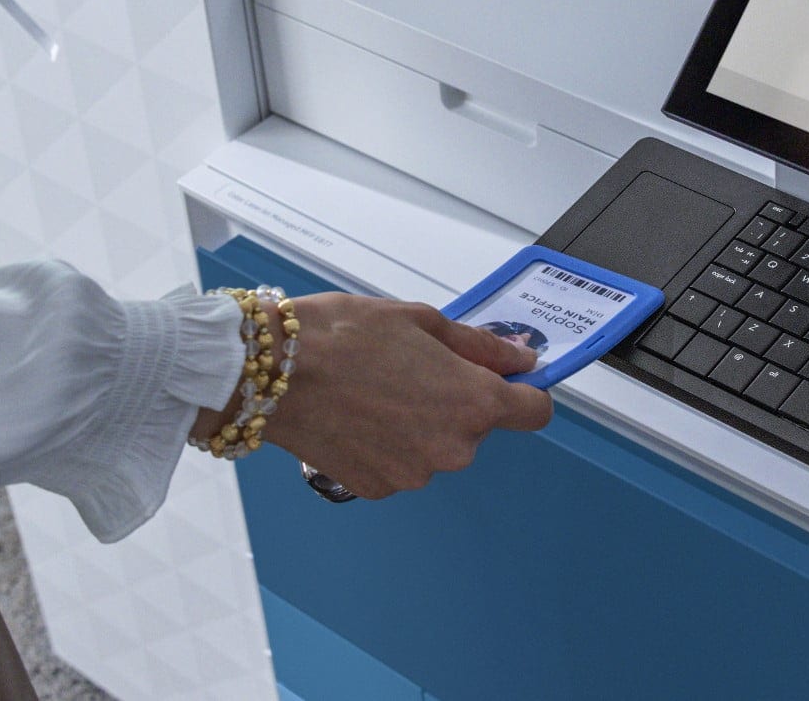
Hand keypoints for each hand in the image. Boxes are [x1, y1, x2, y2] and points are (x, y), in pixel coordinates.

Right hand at [243, 294, 552, 498]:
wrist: (273, 373)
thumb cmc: (343, 337)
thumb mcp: (421, 321)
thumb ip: (480, 346)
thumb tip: (519, 359)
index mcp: (473, 402)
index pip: (535, 411)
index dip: (524, 391)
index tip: (508, 379)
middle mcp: (453, 448)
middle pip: (477, 428)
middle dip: (454, 402)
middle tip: (411, 370)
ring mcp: (415, 474)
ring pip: (434, 447)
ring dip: (418, 425)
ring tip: (375, 391)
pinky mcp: (378, 488)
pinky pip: (399, 464)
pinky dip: (386, 445)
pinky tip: (357, 416)